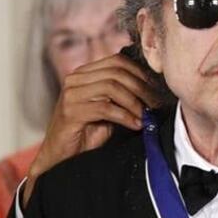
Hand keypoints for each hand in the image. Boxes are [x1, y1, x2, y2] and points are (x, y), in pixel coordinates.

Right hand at [23, 53, 160, 205]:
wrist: (61, 156)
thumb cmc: (87, 133)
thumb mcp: (108, 109)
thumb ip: (122, 95)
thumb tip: (153, 90)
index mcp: (84, 73)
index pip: (117, 61)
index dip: (140, 73)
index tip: (156, 89)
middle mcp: (75, 79)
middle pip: (116, 72)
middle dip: (141, 88)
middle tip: (156, 104)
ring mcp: (71, 94)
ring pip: (111, 87)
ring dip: (134, 103)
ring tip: (146, 116)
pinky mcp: (70, 111)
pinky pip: (105, 108)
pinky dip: (125, 116)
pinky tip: (136, 125)